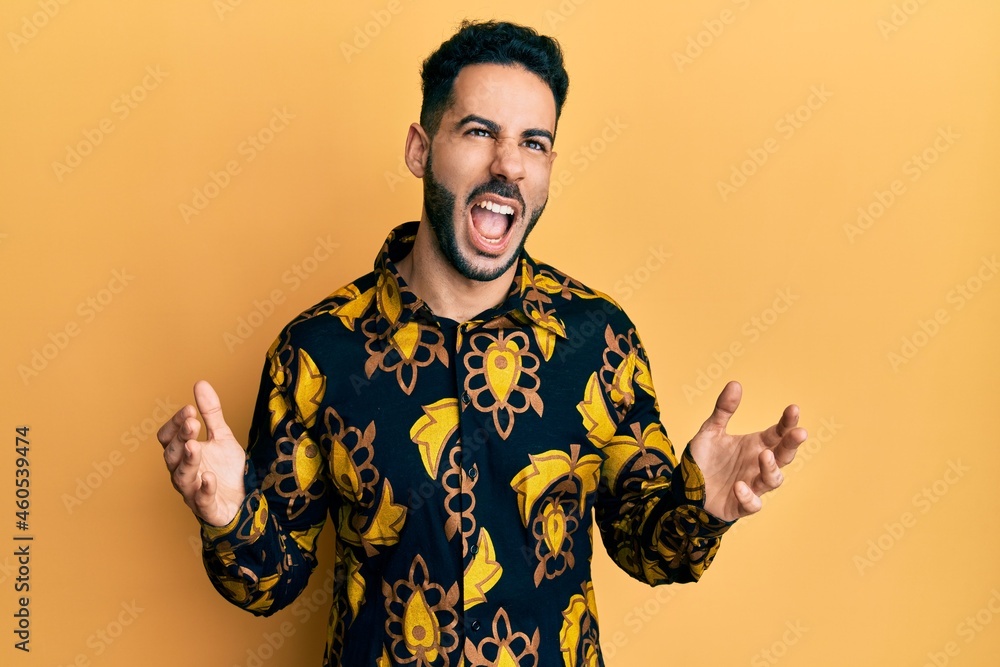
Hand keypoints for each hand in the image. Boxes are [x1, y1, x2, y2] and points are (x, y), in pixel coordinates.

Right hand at [157, 380, 247, 526]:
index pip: (169, 437)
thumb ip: (211, 414)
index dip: (176, 424)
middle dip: (181, 438)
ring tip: (195, 445)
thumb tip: (200, 383)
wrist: (243, 501)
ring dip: (188, 460)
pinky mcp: (208, 508)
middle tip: (193, 422)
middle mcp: (183, 472)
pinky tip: (209, 477)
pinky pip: (201, 500)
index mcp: (183, 454)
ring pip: (182, 477)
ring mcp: (193, 491)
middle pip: (172, 455)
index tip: (190, 409)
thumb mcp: (222, 437)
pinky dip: (204, 489)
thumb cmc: (226, 470)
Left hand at [688, 381, 806, 521]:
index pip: (778, 433)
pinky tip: (739, 486)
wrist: (686, 487)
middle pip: (783, 455)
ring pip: (773, 480)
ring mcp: (752, 485)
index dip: (787, 422)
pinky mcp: (740, 505)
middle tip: (799, 432)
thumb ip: (723, 410)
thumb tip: (735, 383)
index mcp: (755, 446)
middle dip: (792, 444)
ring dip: (771, 468)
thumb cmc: (704, 459)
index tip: (794, 409)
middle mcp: (757, 465)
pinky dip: (748, 496)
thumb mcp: (710, 431)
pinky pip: (752, 504)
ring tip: (764, 454)